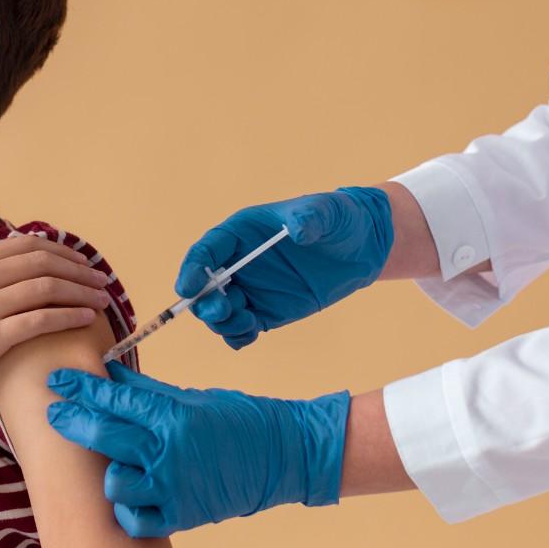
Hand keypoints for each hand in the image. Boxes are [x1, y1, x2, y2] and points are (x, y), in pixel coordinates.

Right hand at [0, 234, 112, 413]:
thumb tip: (4, 270)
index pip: (28, 246)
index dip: (62, 252)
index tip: (82, 263)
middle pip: (44, 262)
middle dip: (80, 270)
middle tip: (101, 280)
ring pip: (47, 287)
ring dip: (82, 291)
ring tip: (102, 299)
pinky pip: (41, 319)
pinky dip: (70, 315)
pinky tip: (87, 318)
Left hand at [46, 362, 349, 536]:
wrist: (284, 454)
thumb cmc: (239, 419)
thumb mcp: (191, 397)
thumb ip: (147, 391)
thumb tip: (110, 374)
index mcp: (171, 416)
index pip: (112, 398)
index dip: (79, 387)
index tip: (56, 378)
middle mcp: (167, 452)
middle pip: (102, 436)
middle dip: (71, 421)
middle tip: (55, 412)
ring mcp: (173, 487)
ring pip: (114, 482)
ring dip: (107, 469)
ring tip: (113, 460)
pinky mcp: (182, 516)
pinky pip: (136, 519)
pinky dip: (128, 509)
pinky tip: (130, 495)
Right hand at [177, 187, 393, 348]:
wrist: (360, 246)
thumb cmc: (337, 219)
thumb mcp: (327, 211)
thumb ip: (310, 217)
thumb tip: (297, 231)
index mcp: (241, 233)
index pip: (206, 251)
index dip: (192, 268)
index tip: (188, 286)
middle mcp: (238, 262)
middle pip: (203, 286)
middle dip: (204, 302)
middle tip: (222, 311)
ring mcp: (250, 289)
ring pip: (218, 312)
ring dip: (221, 323)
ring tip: (247, 324)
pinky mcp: (265, 311)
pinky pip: (239, 329)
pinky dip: (237, 336)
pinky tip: (250, 334)